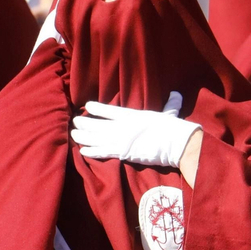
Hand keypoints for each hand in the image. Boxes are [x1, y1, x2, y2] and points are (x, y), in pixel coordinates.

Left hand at [70, 91, 200, 170]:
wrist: (175, 144)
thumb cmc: (172, 128)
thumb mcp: (169, 113)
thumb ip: (170, 104)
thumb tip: (177, 95)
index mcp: (132, 115)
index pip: (109, 110)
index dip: (96, 108)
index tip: (87, 106)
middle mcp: (122, 127)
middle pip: (97, 125)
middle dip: (84, 123)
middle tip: (75, 122)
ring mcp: (120, 141)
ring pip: (95, 138)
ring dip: (83, 137)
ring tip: (74, 134)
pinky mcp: (122, 154)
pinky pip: (102, 152)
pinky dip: (91, 151)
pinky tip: (82, 151)